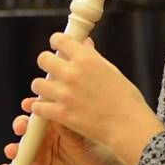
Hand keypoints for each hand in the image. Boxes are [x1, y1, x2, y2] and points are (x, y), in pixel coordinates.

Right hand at [2, 97, 131, 164]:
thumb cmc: (98, 154)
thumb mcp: (82, 137)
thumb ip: (66, 126)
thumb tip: (54, 110)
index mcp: (58, 124)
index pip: (41, 112)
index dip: (32, 107)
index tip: (27, 104)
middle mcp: (47, 138)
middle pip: (27, 129)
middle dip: (21, 126)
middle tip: (21, 127)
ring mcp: (41, 156)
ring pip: (21, 149)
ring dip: (13, 148)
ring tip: (13, 150)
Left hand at [31, 34, 164, 164]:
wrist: (128, 125)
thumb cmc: (126, 99)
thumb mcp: (112, 70)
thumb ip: (93, 57)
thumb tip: (85, 44)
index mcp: (86, 59)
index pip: (59, 39)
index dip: (57, 42)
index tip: (58, 47)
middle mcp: (72, 73)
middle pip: (43, 59)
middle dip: (47, 63)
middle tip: (54, 70)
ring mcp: (64, 94)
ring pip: (37, 83)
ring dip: (43, 87)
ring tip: (51, 91)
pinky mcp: (61, 113)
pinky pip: (38, 106)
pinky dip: (41, 107)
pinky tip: (49, 107)